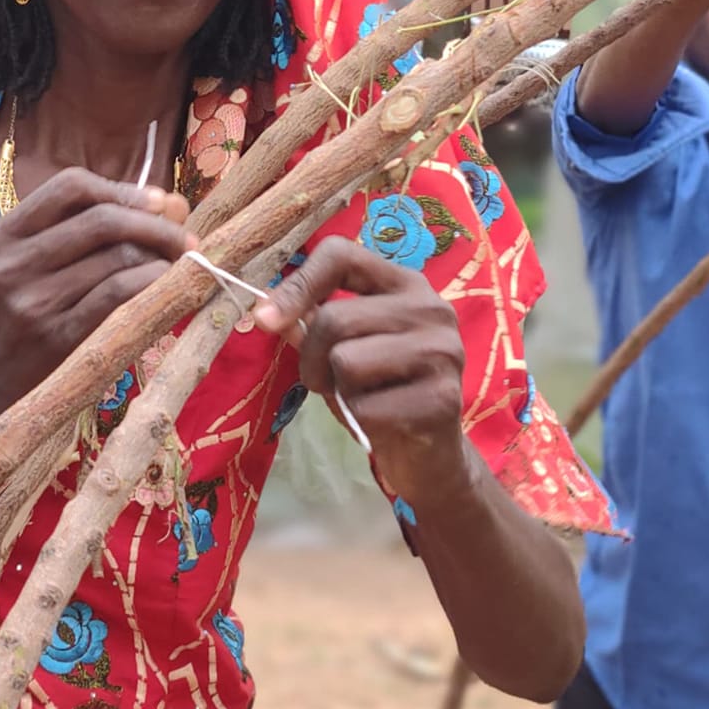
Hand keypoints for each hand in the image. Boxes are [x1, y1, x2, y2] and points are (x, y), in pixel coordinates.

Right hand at [0, 169, 194, 422]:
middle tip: (185, 237)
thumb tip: (175, 204)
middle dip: (155, 224)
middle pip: (101, 219)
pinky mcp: (57, 336)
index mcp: (2, 235)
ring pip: (116, 256)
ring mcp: (30, 301)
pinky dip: (153, 279)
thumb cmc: (37, 312)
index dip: (121, 189)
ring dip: (160, 254)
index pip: (69, 186)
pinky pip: (118, 292)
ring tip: (179, 263)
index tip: (157, 203)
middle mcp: (10, 264)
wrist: (2, 384)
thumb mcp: (45, 264)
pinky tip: (168, 281)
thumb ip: (100, 228)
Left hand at [251, 238, 471, 509]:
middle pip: (334, 319)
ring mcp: (442, 351)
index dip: (297, 284)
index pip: (341, 254)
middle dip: (311, 359)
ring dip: (337, 391)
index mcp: (404, 283)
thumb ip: (314, 322)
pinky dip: (359, 420)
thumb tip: (267, 313)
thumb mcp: (344, 348)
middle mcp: (430, 307)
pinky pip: (365, 406)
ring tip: (360, 400)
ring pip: (346, 361)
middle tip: (324, 383)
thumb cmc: (380, 391)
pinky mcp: (442, 397)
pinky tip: (384, 422)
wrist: (430, 454)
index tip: (266, 320)